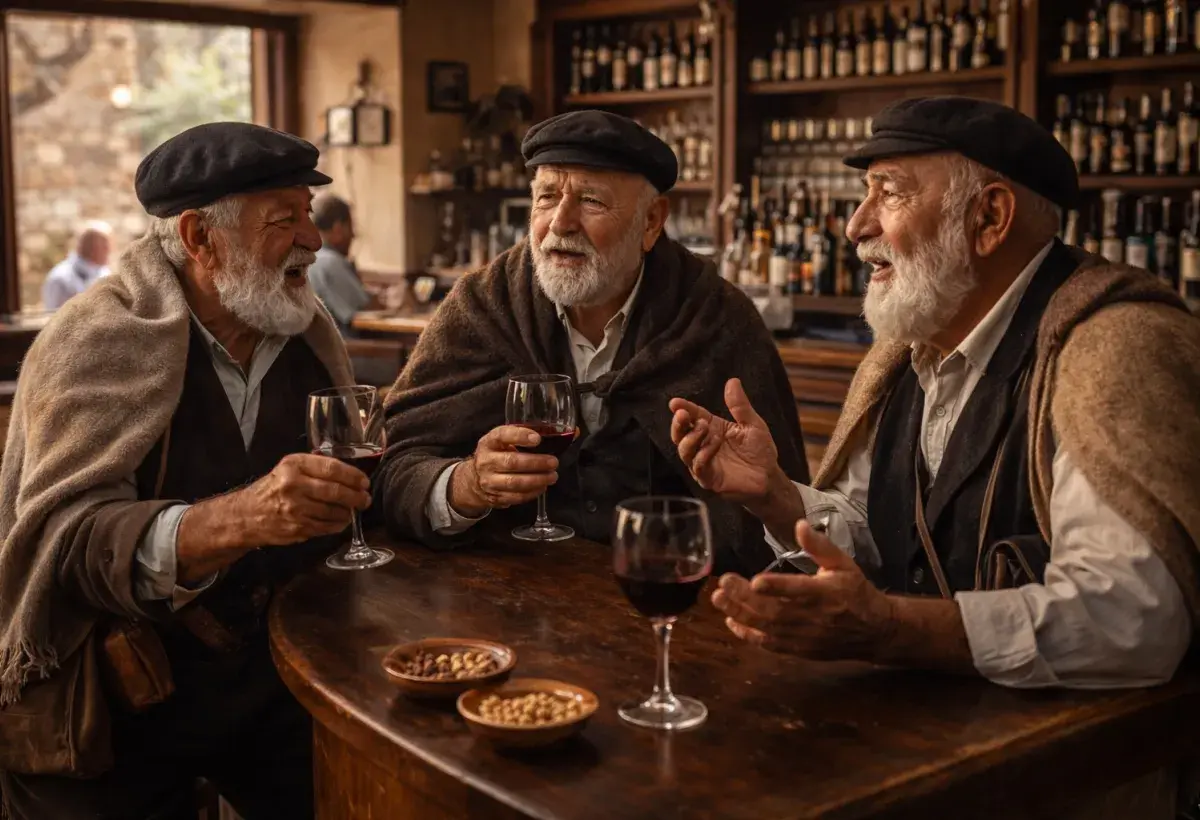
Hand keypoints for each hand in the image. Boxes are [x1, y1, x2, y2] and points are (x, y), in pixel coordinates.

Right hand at [240, 453, 372, 545]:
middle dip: (356, 496)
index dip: (353, 476)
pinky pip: (326, 527)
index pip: (332, 468)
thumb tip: (350, 473)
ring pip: (333, 511)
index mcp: (294, 465)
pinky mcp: (297, 528)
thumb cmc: (273, 488)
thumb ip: (316, 467)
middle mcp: (293, 485)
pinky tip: (341, 521)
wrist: (246, 515)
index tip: (364, 482)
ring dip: (348, 512)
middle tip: (365, 499)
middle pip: (335, 491)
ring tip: (353, 509)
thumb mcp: (289, 468)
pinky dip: (338, 525)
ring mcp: (295, 509)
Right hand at [449, 425, 558, 515]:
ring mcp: (488, 480)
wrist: (475, 478)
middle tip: (554, 462)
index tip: (537, 439)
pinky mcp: (494, 497)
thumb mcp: (509, 440)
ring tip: (552, 476)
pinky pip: (515, 497)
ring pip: (514, 482)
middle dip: (536, 463)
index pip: (502, 435)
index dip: (520, 436)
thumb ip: (536, 434)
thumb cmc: (500, 454)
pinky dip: (532, 493)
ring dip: (536, 480)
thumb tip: (573, 432)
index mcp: (490, 441)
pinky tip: (543, 487)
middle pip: (512, 462)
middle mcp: (486, 460)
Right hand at [669, 378, 778, 502]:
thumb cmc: (759, 451)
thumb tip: (733, 381)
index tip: (675, 403)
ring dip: (692, 437)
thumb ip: (740, 405)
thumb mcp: (752, 424)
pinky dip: (702, 455)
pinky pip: (698, 467)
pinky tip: (713, 444)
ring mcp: (704, 463)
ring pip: (685, 451)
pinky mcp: (708, 479)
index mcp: (712, 428)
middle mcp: (703, 445)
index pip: (693, 416)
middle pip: (681, 434)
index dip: (683, 409)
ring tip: (705, 427)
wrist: (769, 476)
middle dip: (679, 424)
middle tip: (683, 414)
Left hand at [711, 520, 894, 660]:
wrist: (874, 632)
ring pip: (767, 628)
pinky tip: (731, 621)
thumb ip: (820, 546)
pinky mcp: (798, 650)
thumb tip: (800, 524)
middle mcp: (813, 617)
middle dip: (745, 598)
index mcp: (826, 593)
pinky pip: (769, 644)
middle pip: (774, 610)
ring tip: (718, 599)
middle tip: (722, 583)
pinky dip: (748, 634)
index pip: (798, 591)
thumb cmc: (855, 592)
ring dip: (740, 614)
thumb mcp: (843, 564)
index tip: (755, 581)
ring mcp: (803, 637)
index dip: (777, 587)